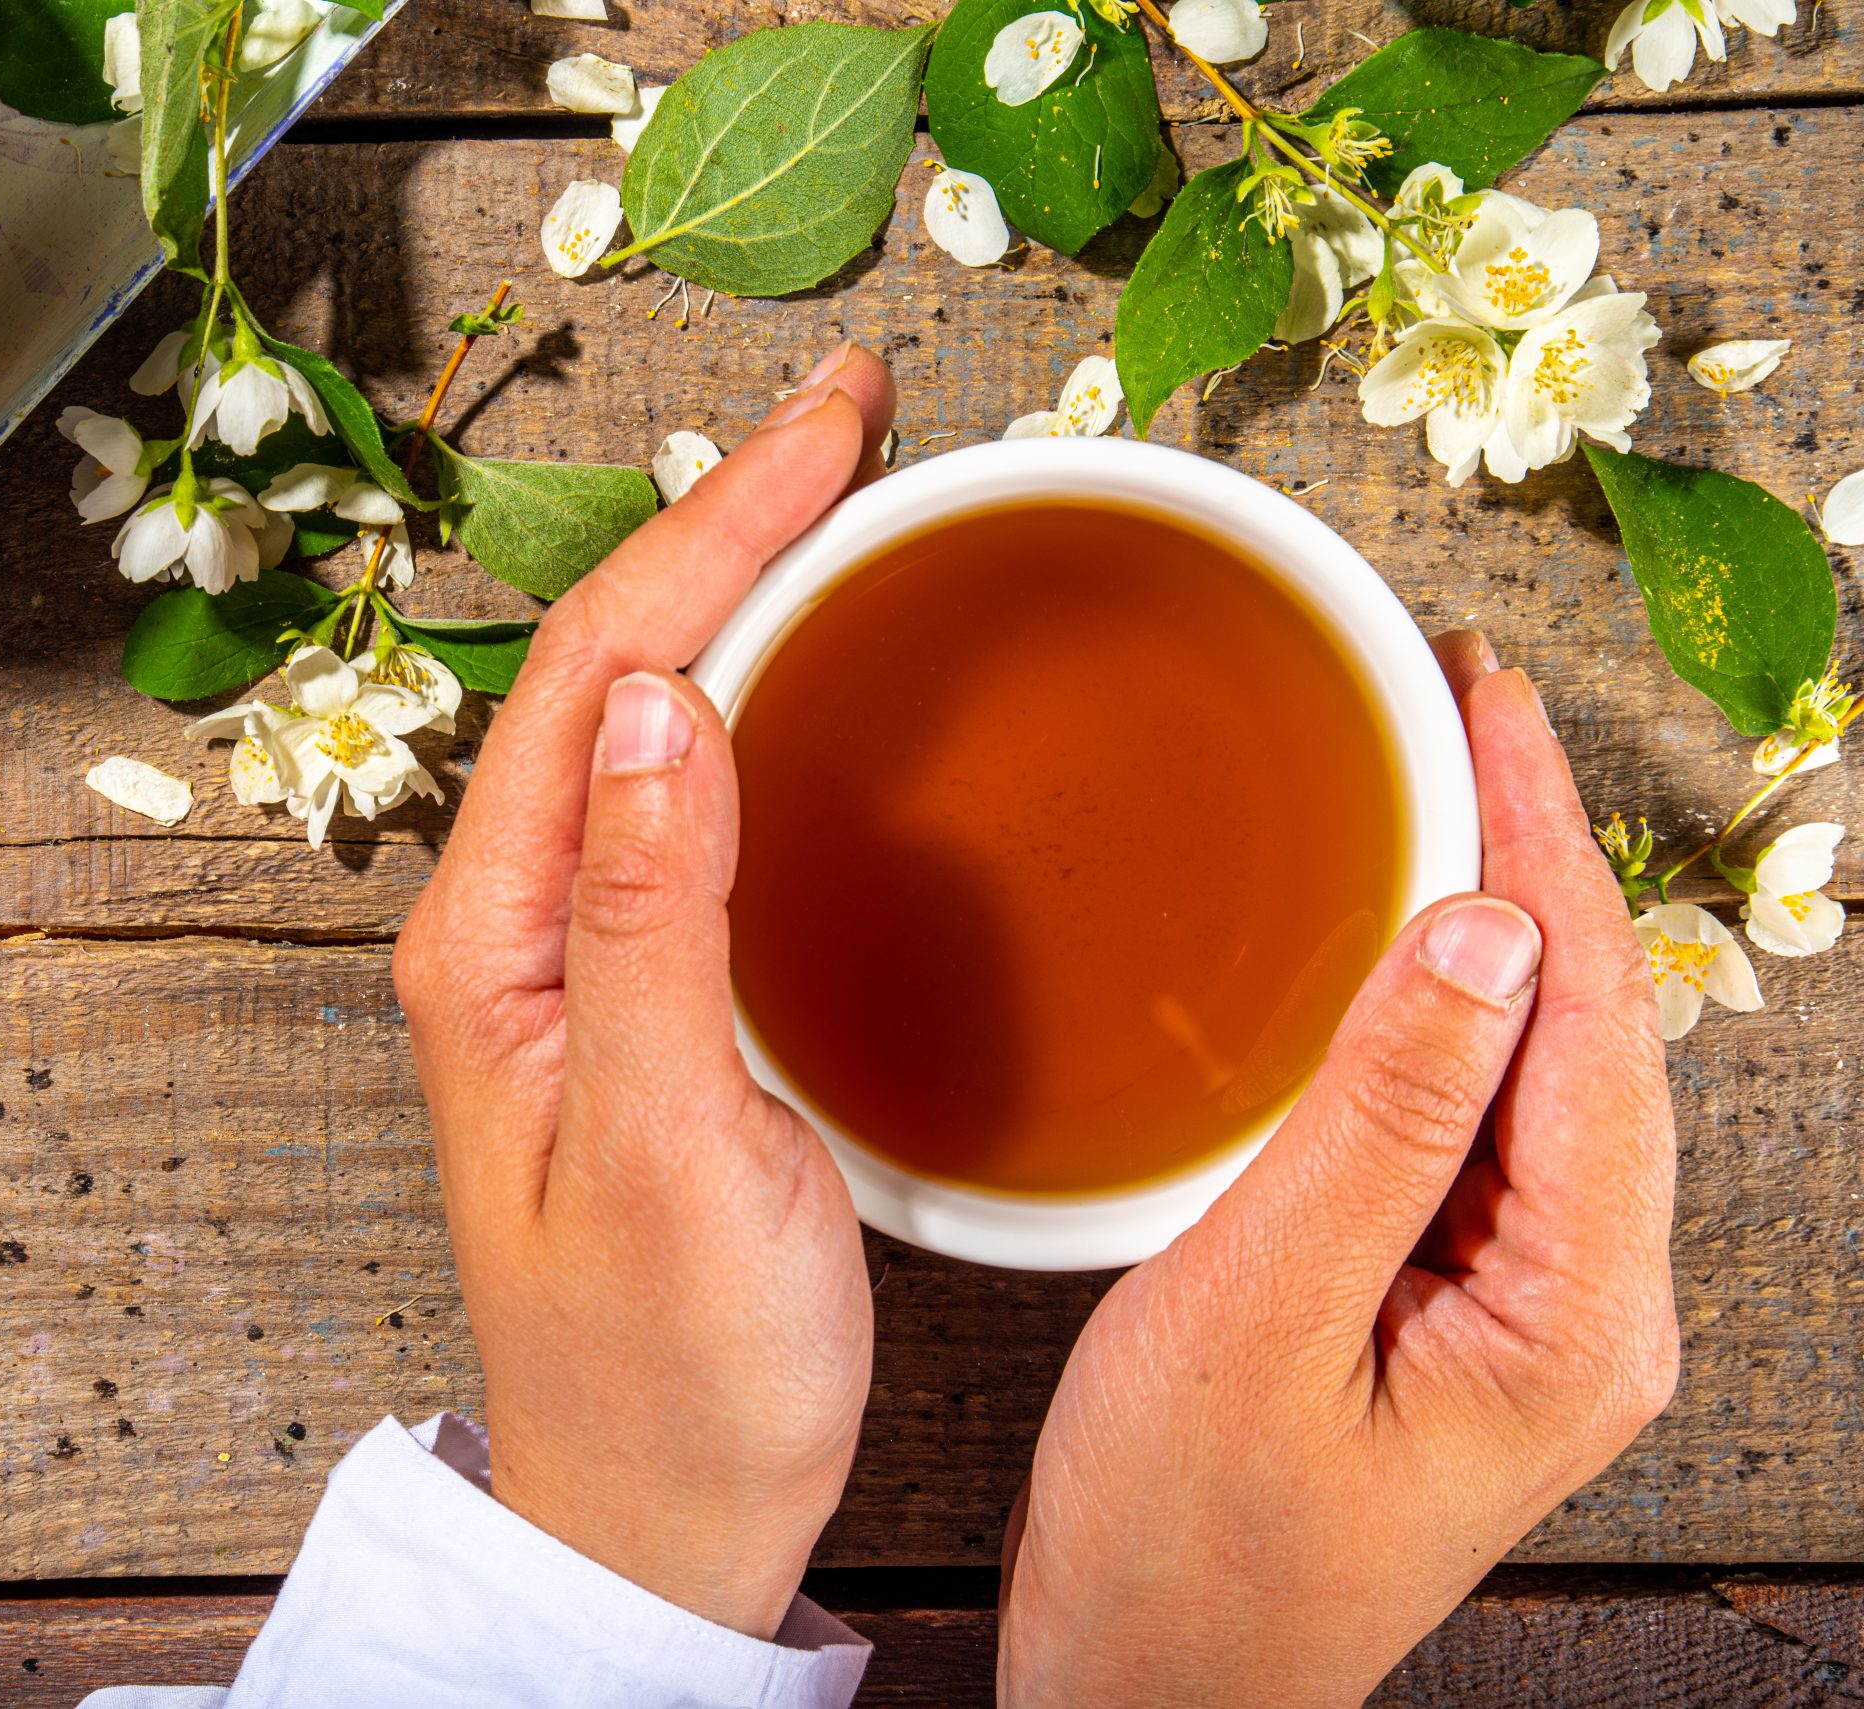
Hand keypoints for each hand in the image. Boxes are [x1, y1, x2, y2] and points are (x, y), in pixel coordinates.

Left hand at [393, 345, 895, 1638]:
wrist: (660, 1517)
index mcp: (491, 947)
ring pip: (646, 722)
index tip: (828, 429)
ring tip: (843, 500)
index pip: (589, 675)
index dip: (710, 531)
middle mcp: (513, 930)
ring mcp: (577, 960)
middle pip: (606, 669)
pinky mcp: (649, 998)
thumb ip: (650, 920)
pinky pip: (692, 805)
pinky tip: (824, 679)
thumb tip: (654, 697)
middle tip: (853, 421)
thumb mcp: (660, 1148)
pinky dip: (765, 706)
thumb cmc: (660, 1373)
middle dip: (725, 525)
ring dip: (740, 595)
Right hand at [999, 634, 1679, 1706]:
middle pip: (1589, 1033)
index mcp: (1571, 1313)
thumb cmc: (1190, 1541)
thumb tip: (1478, 929)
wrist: (1153, 1691)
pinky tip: (1396, 948)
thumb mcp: (1261, 1313)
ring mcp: (1524, 1311)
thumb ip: (1380, 1119)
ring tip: (1433, 783)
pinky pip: (1476, 1126)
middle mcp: (1582, 1306)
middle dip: (1530, 853)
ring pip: (1539, 1072)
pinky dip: (1441, 1010)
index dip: (1541, 842)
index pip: (1591, 1024)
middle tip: (1453, 705)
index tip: (1486, 701)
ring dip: (1491, 920)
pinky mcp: (1456, 1310)